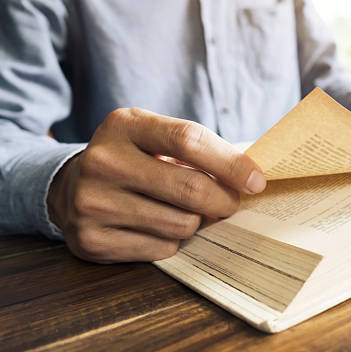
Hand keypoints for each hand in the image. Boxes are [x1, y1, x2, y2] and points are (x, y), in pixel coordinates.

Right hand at [47, 108, 265, 263]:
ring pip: (182, 224)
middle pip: (190, 188)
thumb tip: (253, 175)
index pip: (190, 140)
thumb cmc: (135, 158)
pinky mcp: (92, 239)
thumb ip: (201, 148)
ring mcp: (92, 202)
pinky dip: (172, 240)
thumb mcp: (157, 137)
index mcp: (125, 124)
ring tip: (184, 210)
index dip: (231, 163)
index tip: (256, 181)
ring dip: (196, 221)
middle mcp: (103, 160)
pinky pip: (162, 248)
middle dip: (224, 200)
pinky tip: (157, 225)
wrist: (73, 187)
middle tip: (231, 203)